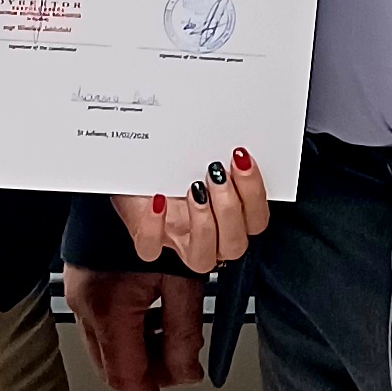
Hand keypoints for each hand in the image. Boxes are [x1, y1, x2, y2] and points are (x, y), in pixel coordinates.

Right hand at [65, 156, 269, 390]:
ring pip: (106, 348)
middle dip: (147, 381)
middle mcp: (86, 306)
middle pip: (114, 368)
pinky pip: (101, 326)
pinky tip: (153, 321)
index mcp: (110, 310)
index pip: (127, 378)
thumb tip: (187, 373)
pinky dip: (128, 335)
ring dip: (139, 356)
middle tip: (176, 380)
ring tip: (172, 345)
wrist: (125, 177)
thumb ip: (186, 332)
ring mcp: (80, 295)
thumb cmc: (156, 215)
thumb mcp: (184, 278)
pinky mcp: (82, 283)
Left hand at [116, 151, 268, 277]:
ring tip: (194, 187)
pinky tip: (158, 200)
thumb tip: (226, 131)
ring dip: (203, 223)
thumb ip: (214, 150)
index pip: (257, 220)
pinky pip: (151, 249)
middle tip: (217, 173)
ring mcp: (179, 242)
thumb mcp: (196, 155)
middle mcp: (210, 235)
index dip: (255, 192)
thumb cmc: (171, 165)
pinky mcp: (148, 242)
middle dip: (230, 207)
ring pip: (203, 259)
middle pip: (235, 244)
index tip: (242, 158)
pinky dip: (154, 226)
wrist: (134, 169)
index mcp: (230, 216)